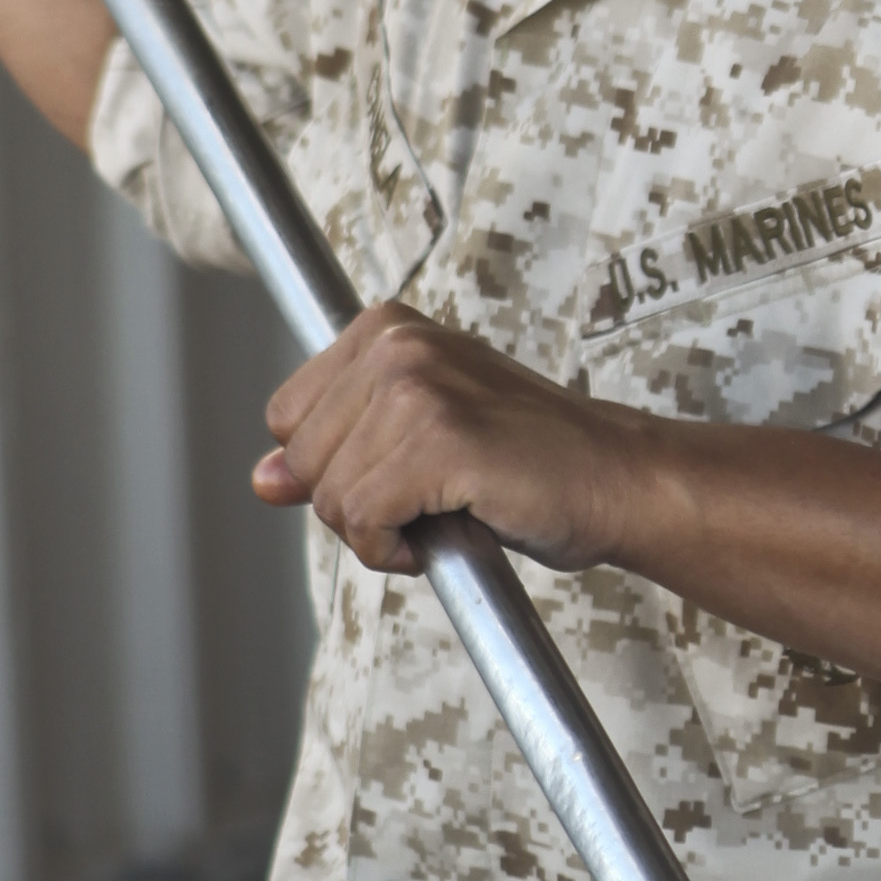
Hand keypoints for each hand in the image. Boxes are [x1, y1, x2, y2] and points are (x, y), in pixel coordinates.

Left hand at [255, 304, 631, 575]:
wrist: (618, 480)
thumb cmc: (532, 462)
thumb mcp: (420, 440)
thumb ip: (341, 447)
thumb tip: (261, 480)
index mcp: (385, 330)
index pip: (287, 417)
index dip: (335, 467)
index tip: (403, 474)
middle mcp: (395, 345)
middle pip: (300, 460)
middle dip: (356, 503)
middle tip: (432, 500)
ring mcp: (415, 387)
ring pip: (330, 497)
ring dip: (382, 532)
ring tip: (448, 512)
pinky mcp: (435, 439)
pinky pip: (363, 520)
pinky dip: (396, 551)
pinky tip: (449, 532)